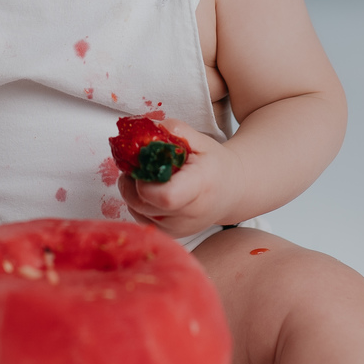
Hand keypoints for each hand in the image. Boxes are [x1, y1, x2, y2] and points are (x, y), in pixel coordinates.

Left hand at [116, 121, 240, 238]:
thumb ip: (175, 130)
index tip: (146, 164)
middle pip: (144, 203)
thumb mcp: (201, 140)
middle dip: (132, 182)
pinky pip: (140, 219)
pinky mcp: (170, 235)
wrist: (231, 191)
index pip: (166, 196)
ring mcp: (180, 228)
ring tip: (145, 176)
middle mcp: (191, 213)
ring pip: (138, 211)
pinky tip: (149, 191)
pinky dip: (138, 204)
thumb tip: (148, 128)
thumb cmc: (214, 164)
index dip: (146, 181)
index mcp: (201, 186)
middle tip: (138, 166)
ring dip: (132, 192)